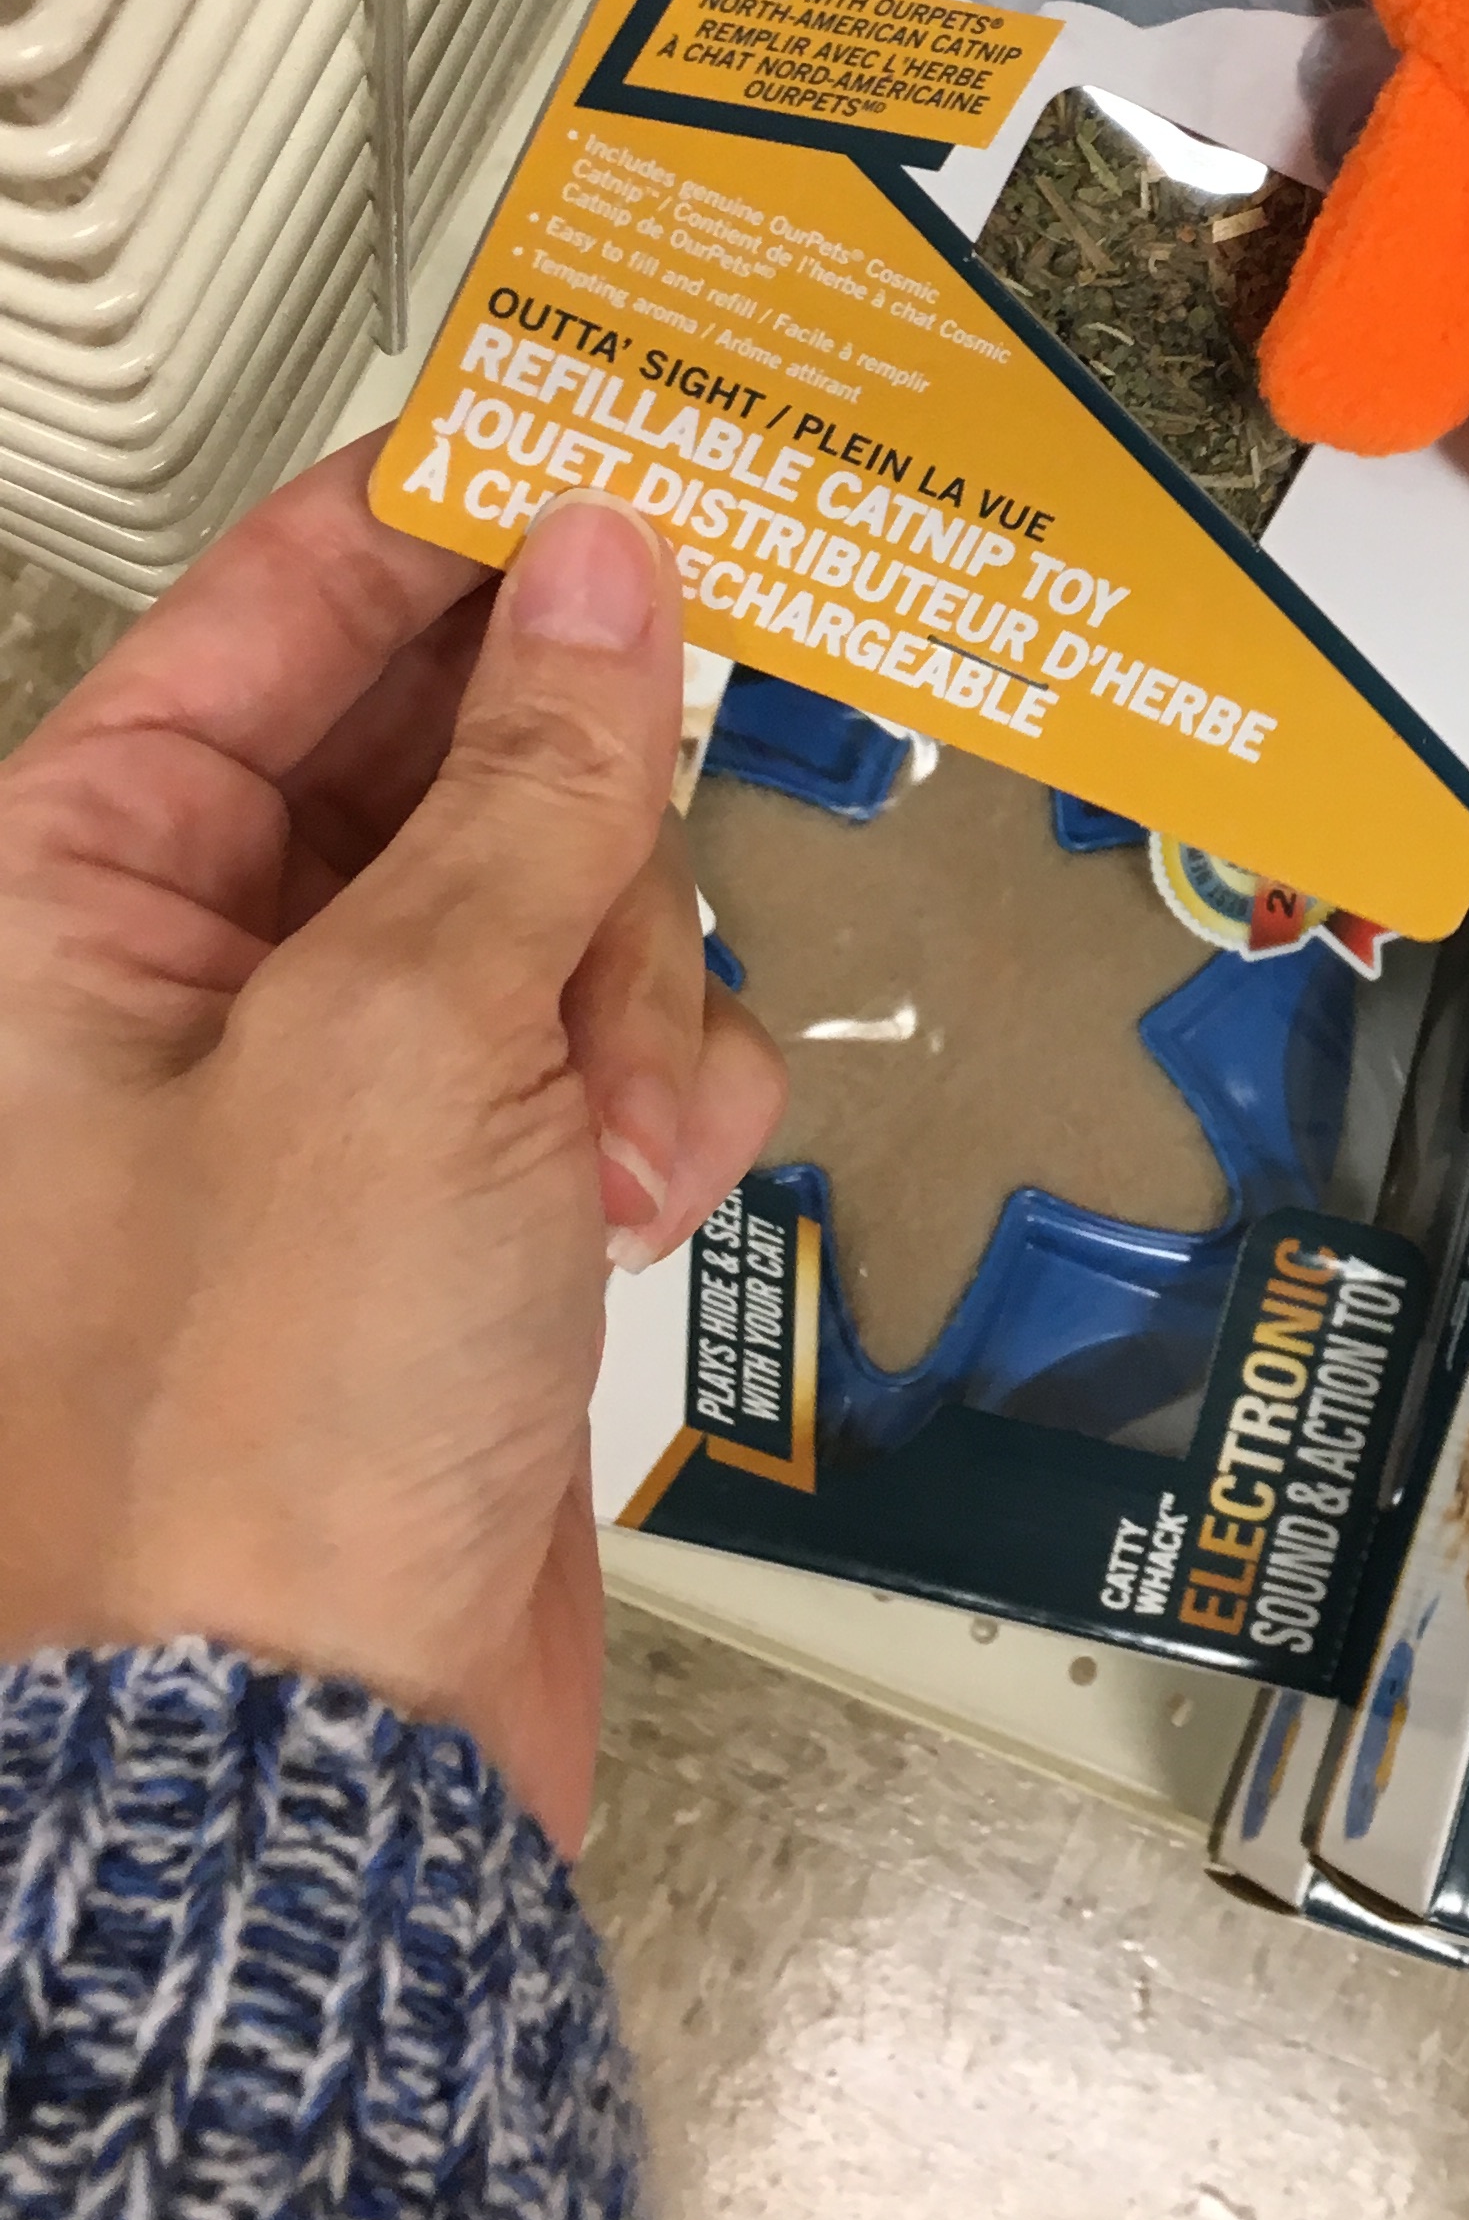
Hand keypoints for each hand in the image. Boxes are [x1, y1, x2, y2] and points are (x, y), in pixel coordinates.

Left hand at [0, 446, 782, 1849]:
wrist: (317, 1763)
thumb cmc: (252, 1435)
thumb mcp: (409, 1042)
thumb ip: (528, 785)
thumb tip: (607, 574)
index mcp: (71, 893)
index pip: (276, 609)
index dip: (452, 519)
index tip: (619, 457)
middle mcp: (178, 977)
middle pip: (445, 749)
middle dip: (574, 825)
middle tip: (635, 857)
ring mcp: (318, 1092)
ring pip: (550, 897)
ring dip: (624, 992)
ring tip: (611, 1131)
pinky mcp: (441, 1199)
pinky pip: (591, 1046)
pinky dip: (646, 1102)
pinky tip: (640, 1200)